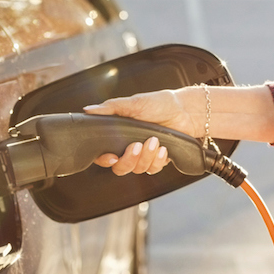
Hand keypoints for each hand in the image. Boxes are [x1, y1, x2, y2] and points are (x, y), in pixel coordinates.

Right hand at [85, 88, 199, 175]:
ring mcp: (143, 155)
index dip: (104, 160)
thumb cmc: (158, 104)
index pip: (103, 155)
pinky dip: (158, 160)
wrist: (185, 111)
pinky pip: (153, 169)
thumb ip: (111, 108)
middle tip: (137, 145)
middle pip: (120, 168)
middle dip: (129, 159)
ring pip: (138, 169)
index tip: (112, 156)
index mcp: (118, 135)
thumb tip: (88, 110)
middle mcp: (128, 147)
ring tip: (155, 140)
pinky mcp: (157, 160)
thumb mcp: (133, 103)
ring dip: (147, 156)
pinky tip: (164, 148)